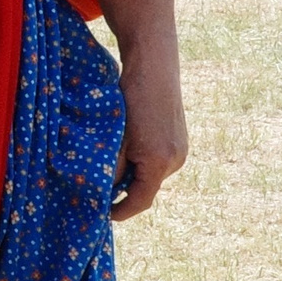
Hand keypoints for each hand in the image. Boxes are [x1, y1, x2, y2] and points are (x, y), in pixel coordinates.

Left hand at [110, 47, 187, 221]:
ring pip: (151, 173)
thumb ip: (112, 165)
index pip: (140, 200)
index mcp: (160, 163)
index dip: (121, 210)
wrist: (154, 66)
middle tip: (100, 189)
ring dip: (132, 173)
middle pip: (147, 187)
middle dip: (125, 190)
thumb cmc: (132, 98)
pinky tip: (125, 148)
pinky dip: (141, 160)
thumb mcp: (116, 135)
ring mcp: (181, 149)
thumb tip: (106, 187)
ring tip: (110, 164)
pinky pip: (158, 160)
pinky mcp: (179, 139)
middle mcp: (176, 160)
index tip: (104, 215)